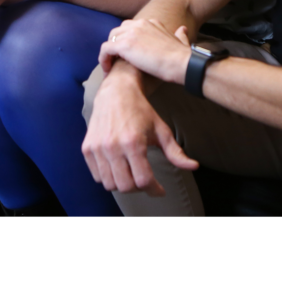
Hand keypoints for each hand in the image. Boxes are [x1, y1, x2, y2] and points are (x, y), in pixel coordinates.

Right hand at [82, 62, 197, 195]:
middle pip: (126, 186)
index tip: (160, 190)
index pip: (143, 180)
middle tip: (144, 180)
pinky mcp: (87, 147)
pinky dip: (108, 178)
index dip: (154, 189)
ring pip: (110, 184)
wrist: (115, 91)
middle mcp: (113, 146)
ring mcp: (98, 147)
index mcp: (133, 142)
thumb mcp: (161, 129)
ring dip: (122, 184)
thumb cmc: (140, 110)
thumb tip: (194, 166)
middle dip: (138, 188)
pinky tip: (117, 168)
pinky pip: (97, 176)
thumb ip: (176, 152)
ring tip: (131, 174)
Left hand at [98, 18, 191, 82]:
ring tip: (110, 66)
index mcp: (151, 22)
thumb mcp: (181, 41)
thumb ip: (179, 35)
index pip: (131, 26)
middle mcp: (139, 24)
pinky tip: (107, 70)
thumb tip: (182, 30)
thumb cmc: (182, 57)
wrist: (182, 63)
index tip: (126, 53)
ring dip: (109, 52)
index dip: (126, 39)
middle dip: (115, 44)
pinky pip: (105, 49)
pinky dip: (103, 59)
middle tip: (116, 60)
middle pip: (118, 31)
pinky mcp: (124, 45)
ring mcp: (131, 33)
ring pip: (110, 39)